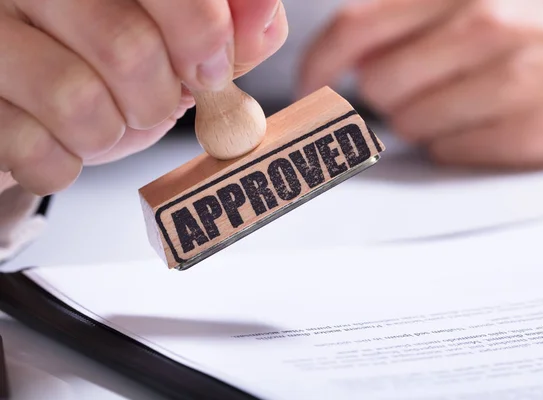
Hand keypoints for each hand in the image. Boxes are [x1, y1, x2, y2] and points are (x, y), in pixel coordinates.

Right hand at [0, 0, 287, 195]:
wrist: (38, 111)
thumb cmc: (114, 72)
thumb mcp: (181, 45)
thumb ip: (232, 25)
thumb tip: (262, 11)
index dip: (202, 31)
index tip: (211, 70)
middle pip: (128, 47)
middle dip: (158, 98)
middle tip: (153, 102)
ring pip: (77, 101)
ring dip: (110, 132)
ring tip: (102, 119)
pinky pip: (34, 150)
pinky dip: (65, 162)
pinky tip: (59, 141)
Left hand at [299, 0, 542, 169]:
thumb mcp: (484, 7)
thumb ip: (412, 23)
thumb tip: (351, 54)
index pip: (356, 25)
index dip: (319, 61)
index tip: (308, 85)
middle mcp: (483, 24)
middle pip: (378, 85)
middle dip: (392, 95)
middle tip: (435, 84)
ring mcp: (507, 79)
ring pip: (408, 124)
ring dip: (427, 121)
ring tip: (474, 101)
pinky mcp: (524, 132)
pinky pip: (446, 151)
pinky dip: (458, 143)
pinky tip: (495, 122)